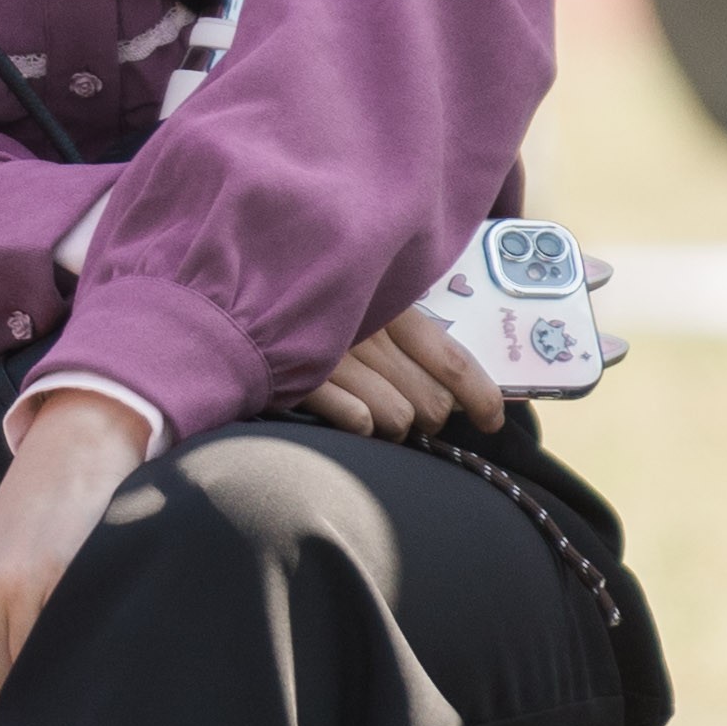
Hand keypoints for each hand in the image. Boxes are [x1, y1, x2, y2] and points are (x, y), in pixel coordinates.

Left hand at [0, 386, 152, 725]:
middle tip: (64, 692)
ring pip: (40, 680)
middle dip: (33, 712)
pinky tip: (102, 640)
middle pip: (4, 702)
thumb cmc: (23, 544)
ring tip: (85, 661)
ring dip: (64, 684)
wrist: (69, 459)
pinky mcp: (63, 576)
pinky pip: (72, 648)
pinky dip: (89, 658)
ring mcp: (17, 589)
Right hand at [290, 308, 506, 441]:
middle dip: (430, 417)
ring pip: (397, 420)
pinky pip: (357, 424)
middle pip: (431, 402)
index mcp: (390, 306)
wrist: (233, 302)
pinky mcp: (301, 381)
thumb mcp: (365, 300)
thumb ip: (406, 330)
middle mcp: (368, 331)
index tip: (493, 419)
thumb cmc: (312, 300)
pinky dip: (358, 426)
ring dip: (391, 426)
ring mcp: (335, 358)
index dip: (482, 396)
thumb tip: (457, 382)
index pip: (452, 359)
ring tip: (371, 408)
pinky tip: (344, 411)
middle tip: (412, 410)